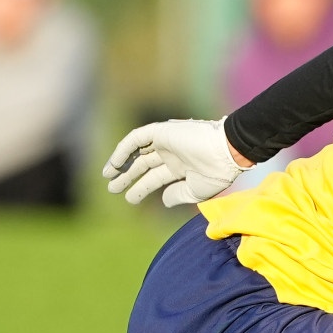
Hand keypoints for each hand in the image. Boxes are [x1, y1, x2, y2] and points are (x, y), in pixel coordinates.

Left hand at [103, 116, 244, 206]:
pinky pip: (137, 139)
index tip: (129, 199)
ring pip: (137, 151)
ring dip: (122, 163)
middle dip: (127, 177)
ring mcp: (166, 141)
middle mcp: (172, 154)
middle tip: (112, 189)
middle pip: (143, 165)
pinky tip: (115, 164)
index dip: (141, 188)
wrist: (225, 152)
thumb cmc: (216, 174)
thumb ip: (177, 195)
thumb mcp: (195, 191)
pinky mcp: (162, 131)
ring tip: (108, 176)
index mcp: (181, 168)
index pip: (156, 178)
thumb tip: (162, 201)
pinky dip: (124, 149)